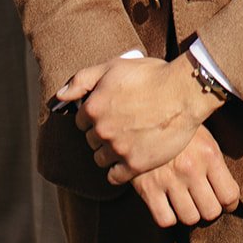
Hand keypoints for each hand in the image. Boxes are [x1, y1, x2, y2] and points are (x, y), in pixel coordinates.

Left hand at [59, 55, 214, 181]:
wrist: (183, 92)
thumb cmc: (151, 75)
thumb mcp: (113, 67)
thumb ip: (82, 80)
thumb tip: (59, 95)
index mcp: (93, 107)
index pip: (81, 120)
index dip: (94, 115)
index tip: (109, 112)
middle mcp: (102, 130)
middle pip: (91, 140)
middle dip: (102, 133)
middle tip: (120, 125)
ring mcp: (118, 149)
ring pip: (100, 159)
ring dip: (108, 152)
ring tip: (125, 142)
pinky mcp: (135, 164)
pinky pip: (114, 176)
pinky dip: (118, 171)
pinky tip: (127, 160)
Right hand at [131, 126, 240, 227]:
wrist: (140, 114)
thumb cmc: (177, 127)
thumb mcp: (202, 134)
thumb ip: (214, 160)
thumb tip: (229, 189)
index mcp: (209, 153)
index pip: (229, 195)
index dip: (229, 203)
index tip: (225, 202)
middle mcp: (191, 168)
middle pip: (210, 212)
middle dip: (208, 208)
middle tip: (203, 200)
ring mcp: (168, 179)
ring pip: (189, 218)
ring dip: (189, 212)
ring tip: (185, 200)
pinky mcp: (147, 188)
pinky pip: (165, 220)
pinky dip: (167, 216)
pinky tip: (167, 203)